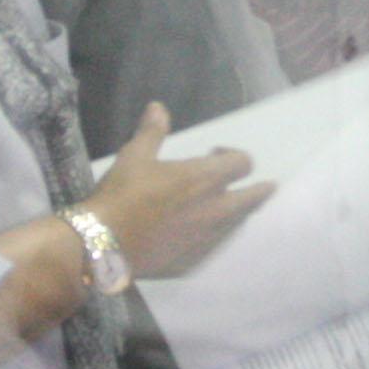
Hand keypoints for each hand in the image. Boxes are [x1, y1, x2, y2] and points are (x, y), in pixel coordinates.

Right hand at [86, 102, 271, 276]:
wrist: (104, 246)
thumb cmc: (121, 195)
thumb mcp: (134, 156)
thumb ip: (152, 132)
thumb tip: (158, 107)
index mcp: (205, 179)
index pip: (243, 164)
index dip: (235, 156)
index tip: (218, 155)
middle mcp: (216, 209)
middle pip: (255, 198)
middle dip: (259, 189)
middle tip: (264, 186)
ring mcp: (208, 239)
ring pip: (238, 223)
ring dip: (238, 212)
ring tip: (231, 207)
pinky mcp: (195, 261)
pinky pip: (218, 245)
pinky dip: (218, 234)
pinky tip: (206, 233)